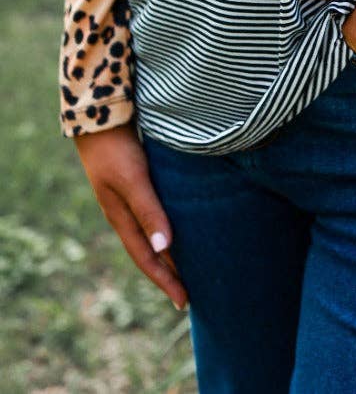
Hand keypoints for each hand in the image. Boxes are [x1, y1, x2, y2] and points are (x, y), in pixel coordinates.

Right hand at [74, 120, 188, 310]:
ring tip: (192, 262)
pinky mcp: (138, 180)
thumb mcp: (133, 180)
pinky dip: (169, 224)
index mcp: (120, 218)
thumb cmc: (115, 149)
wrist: (99, 116)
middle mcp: (125, 212)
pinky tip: (184, 222)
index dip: (165, 280)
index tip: (185, 302)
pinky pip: (155, 212)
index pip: (147, 258)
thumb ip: (148, 211)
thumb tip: (165, 247)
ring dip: (170, 249)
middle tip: (192, 290)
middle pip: (150, 250)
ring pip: (153, 232)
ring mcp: (129, 197)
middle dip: (169, 271)